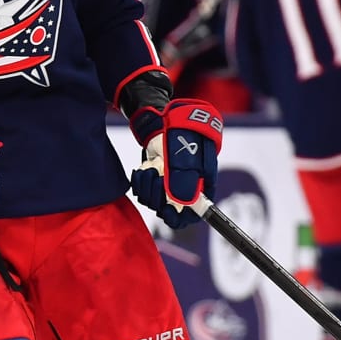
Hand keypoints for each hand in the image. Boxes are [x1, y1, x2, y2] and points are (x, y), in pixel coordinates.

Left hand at [129, 98, 221, 229]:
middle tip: (157, 179)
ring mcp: (168, 185)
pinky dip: (140, 183)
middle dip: (158, 198)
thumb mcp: (187, 158)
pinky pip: (143, 193)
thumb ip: (184, 182)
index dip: (179, 218)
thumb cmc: (183, 136)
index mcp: (200, 188)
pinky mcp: (154, 180)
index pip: (192, 215)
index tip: (166, 210)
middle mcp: (184, 190)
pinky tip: (143, 170)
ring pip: (153, 202)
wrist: (166, 121)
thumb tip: (180, 204)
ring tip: (151, 169)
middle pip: (169, 212)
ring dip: (148, 187)